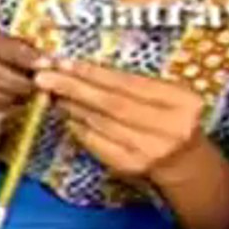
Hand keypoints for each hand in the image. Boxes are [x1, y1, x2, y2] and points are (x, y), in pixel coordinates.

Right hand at [0, 27, 40, 114]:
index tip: (47, 64)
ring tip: (29, 94)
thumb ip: (19, 46)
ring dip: (17, 97)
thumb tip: (45, 56)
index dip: (26, 56)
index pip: (3, 47)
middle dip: (23, 83)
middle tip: (40, 86)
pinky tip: (15, 101)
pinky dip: (6, 106)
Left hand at [34, 59, 214, 186]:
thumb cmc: (171, 120)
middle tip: (44, 77)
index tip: (64, 62)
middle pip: (112, 103)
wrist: (184, 162)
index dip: (94, 72)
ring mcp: (150, 150)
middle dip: (75, 88)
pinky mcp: (131, 166)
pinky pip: (98, 143)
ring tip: (53, 93)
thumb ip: (133, 84)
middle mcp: (169, 126)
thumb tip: (82, 71)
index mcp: (181, 100)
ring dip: (73, 106)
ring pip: (102, 123)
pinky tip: (67, 116)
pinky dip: (80, 128)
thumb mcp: (166, 96)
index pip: (129, 83)